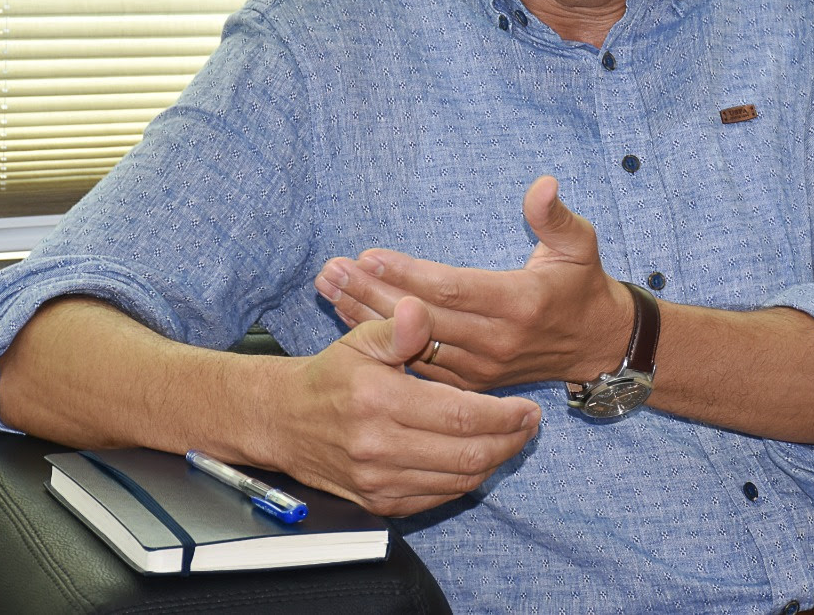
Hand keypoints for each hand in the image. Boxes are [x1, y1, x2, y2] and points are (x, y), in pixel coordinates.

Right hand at [268, 295, 541, 516]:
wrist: (284, 421)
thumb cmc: (330, 377)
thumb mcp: (359, 340)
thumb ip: (396, 328)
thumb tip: (419, 310)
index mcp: (379, 401)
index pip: (460, 414)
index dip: (503, 414)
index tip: (528, 407)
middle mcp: (379, 447)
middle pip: (467, 454)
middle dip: (510, 440)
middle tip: (530, 425)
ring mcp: (378, 481)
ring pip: (458, 480)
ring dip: (494, 461)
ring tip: (512, 439)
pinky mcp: (379, 503)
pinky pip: (438, 497)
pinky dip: (466, 480)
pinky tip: (479, 458)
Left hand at [314, 176, 632, 391]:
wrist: (596, 346)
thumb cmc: (582, 285)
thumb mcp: (580, 244)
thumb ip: (555, 216)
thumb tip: (542, 183)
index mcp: (520, 304)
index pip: (454, 288)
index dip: (408, 274)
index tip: (368, 254)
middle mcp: (496, 341)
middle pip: (422, 318)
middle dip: (372, 292)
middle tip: (331, 270)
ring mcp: (480, 368)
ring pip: (412, 344)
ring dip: (365, 316)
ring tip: (327, 289)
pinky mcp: (469, 383)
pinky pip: (417, 363)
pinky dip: (381, 341)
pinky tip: (348, 318)